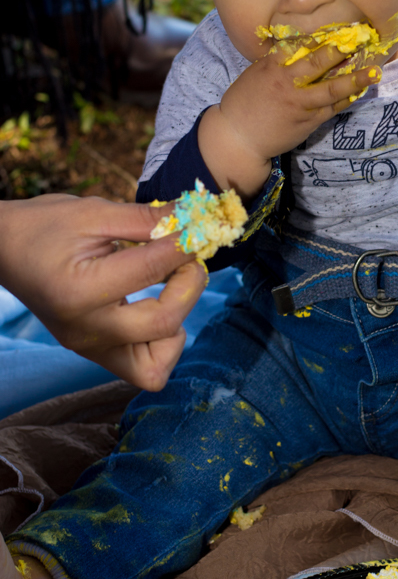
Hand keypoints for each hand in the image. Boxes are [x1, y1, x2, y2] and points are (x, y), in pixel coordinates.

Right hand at [0, 194, 206, 390]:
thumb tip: (196, 218)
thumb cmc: (44, 225)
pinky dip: (161, 341)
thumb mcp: (94, 211)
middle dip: (190, 286)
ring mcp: (88, 347)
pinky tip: (155, 305)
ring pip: (155, 367)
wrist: (2, 250)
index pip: (152, 269)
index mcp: (81, 289)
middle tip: (189, 259)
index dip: (185, 244)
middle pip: (165, 324)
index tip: (197, 228)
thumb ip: (147, 218)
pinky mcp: (94, 352)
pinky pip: (143, 366)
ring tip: (170, 289)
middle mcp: (85, 329)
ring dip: (176, 325)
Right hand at [198, 41, 380, 197]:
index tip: (339, 27)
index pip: (298, 46)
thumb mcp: (256, 75)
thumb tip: (298, 48)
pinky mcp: (308, 122)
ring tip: (375, 71)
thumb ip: (277, 62)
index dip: (320, 36)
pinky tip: (361, 91)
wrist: (238, 137)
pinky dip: (347, 99)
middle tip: (361, 39)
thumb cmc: (244, 104)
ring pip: (332, 89)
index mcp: (272, 67)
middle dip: (340, 51)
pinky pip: (332, 108)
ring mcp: (300, 104)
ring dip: (355, 79)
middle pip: (318, 63)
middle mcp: (287, 83)